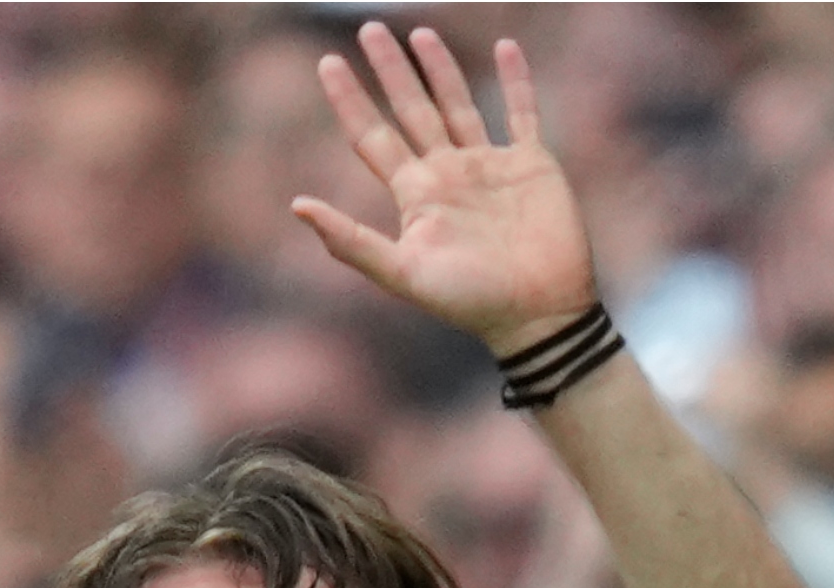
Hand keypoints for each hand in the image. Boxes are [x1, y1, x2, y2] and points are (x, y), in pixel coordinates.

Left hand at [293, 25, 595, 355]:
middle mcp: (447, 174)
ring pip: (458, 103)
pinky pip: (521, 113)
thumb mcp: (402, 274)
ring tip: (419, 33)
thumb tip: (296, 206)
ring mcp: (489, 166)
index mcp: (415, 194)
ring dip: (440, 69)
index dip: (349, 101)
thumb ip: (350, 241)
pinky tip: (506, 47)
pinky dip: (516, 80)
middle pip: (411, 110)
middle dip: (390, 70)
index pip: (372, 137)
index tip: (327, 63)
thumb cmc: (469, 301)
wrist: (537, 314)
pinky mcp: (531, 165)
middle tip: (368, 29)